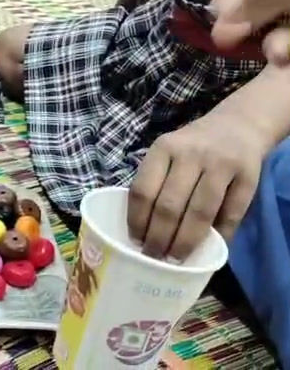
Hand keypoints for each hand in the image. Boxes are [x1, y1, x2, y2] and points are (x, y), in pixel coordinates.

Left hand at [127, 108, 271, 259]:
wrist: (239, 124)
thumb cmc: (192, 147)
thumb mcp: (167, 152)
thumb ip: (155, 181)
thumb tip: (141, 230)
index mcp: (163, 148)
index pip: (143, 190)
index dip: (137, 221)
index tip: (135, 241)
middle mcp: (190, 154)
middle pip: (169, 206)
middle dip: (159, 238)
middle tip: (154, 257)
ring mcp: (220, 164)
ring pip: (199, 213)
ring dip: (185, 242)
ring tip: (175, 259)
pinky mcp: (248, 176)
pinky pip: (230, 215)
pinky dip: (218, 236)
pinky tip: (208, 249)